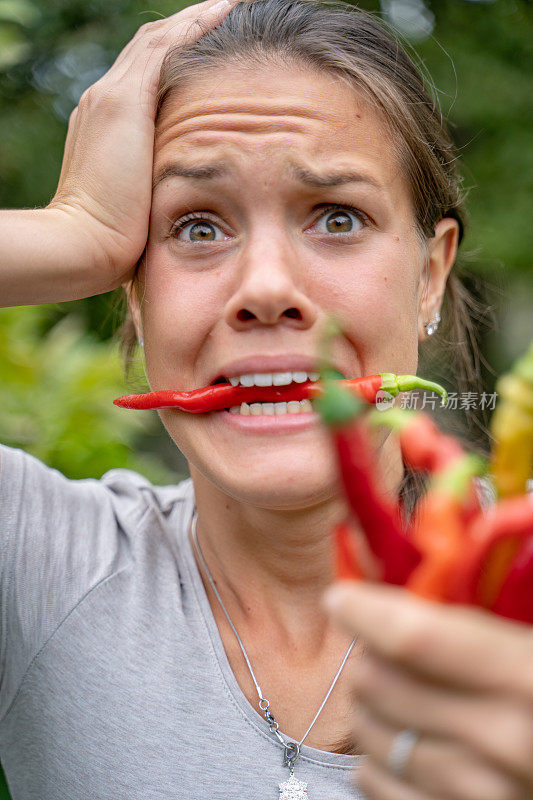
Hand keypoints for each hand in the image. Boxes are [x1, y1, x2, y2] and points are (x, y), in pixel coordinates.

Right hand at [47, 0, 239, 287]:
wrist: (83, 244)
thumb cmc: (115, 241)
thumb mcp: (139, 206)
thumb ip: (155, 187)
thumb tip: (184, 199)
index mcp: (109, 124)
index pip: (147, 78)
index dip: (180, 60)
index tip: (214, 58)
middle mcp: (106, 100)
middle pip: (152, 49)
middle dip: (189, 30)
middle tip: (228, 13)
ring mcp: (112, 96)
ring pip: (160, 39)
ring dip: (197, 19)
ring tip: (233, 3)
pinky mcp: (124, 100)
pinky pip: (165, 46)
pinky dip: (195, 24)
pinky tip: (225, 8)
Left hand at [323, 581, 532, 799]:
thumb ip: (486, 619)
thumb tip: (412, 586)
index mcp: (528, 677)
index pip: (417, 638)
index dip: (366, 612)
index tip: (340, 597)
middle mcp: (506, 742)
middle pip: (380, 682)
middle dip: (370, 655)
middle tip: (385, 649)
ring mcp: (484, 795)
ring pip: (368, 732)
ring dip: (370, 705)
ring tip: (398, 695)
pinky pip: (374, 782)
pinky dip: (376, 758)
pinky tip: (404, 741)